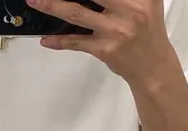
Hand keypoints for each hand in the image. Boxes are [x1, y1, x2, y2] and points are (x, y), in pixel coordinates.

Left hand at [29, 0, 177, 86]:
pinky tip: (45, 39)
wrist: (153, 66)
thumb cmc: (146, 29)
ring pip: (76, 13)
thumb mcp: (146, 1)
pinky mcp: (105, 49)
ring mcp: (115, 30)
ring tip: (34, 1)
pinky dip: (59, 42)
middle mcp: (128, 9)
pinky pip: (77, 43)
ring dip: (52, 6)